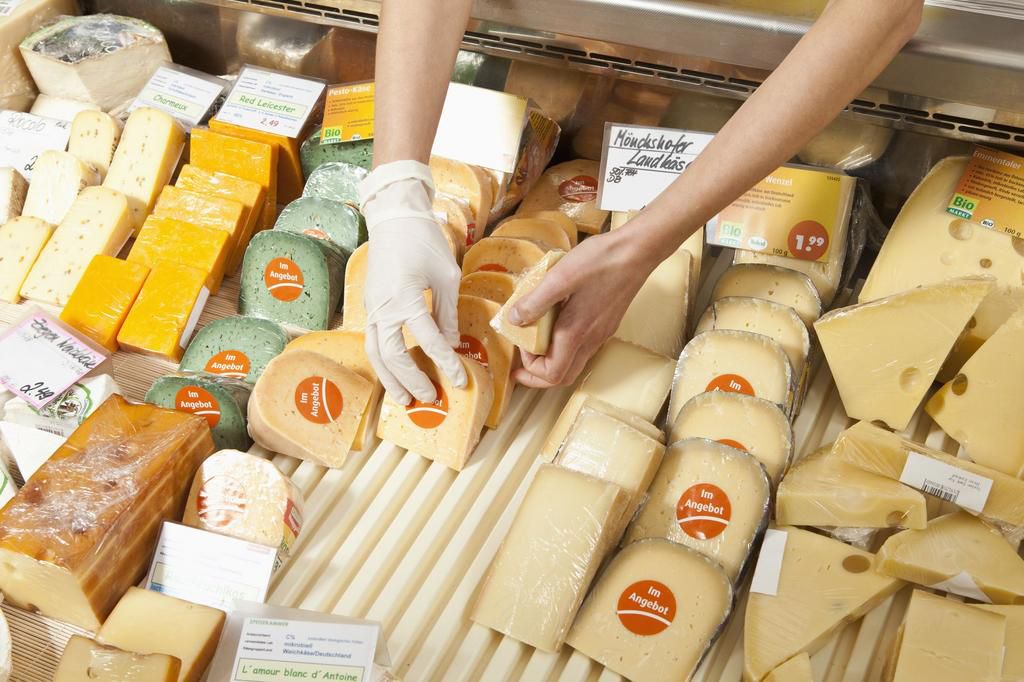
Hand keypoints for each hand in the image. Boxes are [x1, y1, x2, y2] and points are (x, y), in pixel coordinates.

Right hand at [361, 162, 466, 404]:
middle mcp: (383, 308)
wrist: (394, 218)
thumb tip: (452, 344)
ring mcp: (372, 308)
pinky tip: (394, 374)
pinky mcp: (369, 306)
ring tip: (404, 399)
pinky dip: (382, 362)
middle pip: (393, 355)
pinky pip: (373, 341)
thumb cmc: (424, 241)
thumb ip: (448, 313)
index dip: (445, 363)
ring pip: (375, 353)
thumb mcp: (446, 276)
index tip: (459, 379)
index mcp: (406, 298)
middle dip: (411, 379)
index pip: (428, 340)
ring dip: (389, 378)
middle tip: (430, 397)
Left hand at [508, 228, 655, 387]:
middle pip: (564, 376)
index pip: (552, 374)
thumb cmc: (600, 261)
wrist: (638, 250)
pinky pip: (583, 347)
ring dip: (552, 360)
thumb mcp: (559, 277)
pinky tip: (557, 322)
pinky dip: (565, 346)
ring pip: (575, 362)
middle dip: (539, 374)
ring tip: (536, 340)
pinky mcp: (608, 323)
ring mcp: (602, 333)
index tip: (520, 347)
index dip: (531, 369)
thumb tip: (514, 320)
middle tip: (522, 359)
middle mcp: (592, 339)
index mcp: (576, 332)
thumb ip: (535, 301)